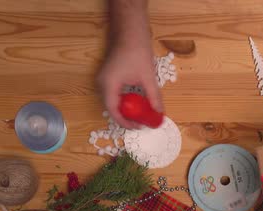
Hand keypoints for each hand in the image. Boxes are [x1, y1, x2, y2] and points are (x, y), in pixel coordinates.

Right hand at [97, 1, 161, 128]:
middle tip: (142, 123)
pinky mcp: (108, 77)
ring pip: (113, 102)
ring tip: (141, 115)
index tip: (139, 128)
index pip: (114, 112)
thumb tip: (160, 113)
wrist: (130, 32)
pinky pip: (114, 94)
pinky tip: (137, 103)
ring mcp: (103, 80)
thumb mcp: (148, 77)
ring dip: (126, 110)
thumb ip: (154, 97)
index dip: (126, 123)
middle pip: (112, 108)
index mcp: (108, 85)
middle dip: (127, 118)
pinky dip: (125, 101)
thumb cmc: (137, 52)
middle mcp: (102, 84)